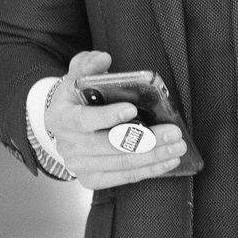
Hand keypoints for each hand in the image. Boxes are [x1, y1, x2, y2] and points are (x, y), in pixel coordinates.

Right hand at [46, 51, 189, 189]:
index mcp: (61, 117)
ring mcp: (79, 165)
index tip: (132, 109)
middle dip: (145, 140)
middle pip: (109, 146)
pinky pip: (124, 178)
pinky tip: (167, 162)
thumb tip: (103, 59)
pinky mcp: (91, 179)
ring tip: (176, 147)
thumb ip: (87, 64)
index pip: (84, 120)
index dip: (107, 116)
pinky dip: (148, 171)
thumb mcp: (76, 76)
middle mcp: (68, 145)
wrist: (64, 126)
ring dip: (153, 157)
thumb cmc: (76, 98)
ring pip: (121, 164)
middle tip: (172, 133)